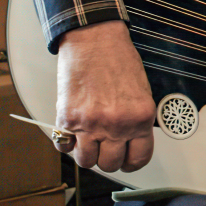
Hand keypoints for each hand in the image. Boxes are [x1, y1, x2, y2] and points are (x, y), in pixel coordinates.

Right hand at [55, 20, 156, 172]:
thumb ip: (136, 120)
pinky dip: (66, 143)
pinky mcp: (67, 119)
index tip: (127, 160)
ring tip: (88, 140)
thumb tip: (129, 142)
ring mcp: (91, 124)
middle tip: (105, 148)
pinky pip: (64, 146)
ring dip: (86, 154)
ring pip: (87, 161)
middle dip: (108, 159)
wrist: (93, 40)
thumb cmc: (117, 60)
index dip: (132, 162)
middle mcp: (117, 124)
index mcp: (141, 118)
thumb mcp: (141, 93)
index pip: (139, 157)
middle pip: (111, 164)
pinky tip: (72, 132)